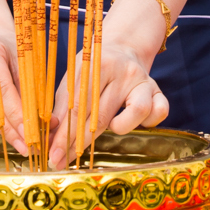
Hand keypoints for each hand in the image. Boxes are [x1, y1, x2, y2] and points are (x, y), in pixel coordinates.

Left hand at [47, 44, 169, 167]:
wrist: (124, 47)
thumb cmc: (93, 68)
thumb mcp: (74, 77)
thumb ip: (62, 104)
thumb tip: (49, 135)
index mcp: (99, 64)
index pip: (78, 107)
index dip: (64, 135)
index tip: (52, 156)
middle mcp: (124, 72)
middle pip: (101, 115)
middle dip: (79, 144)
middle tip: (62, 161)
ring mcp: (143, 81)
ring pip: (137, 112)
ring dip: (119, 127)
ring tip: (111, 126)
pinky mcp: (158, 90)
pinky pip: (159, 112)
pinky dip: (147, 123)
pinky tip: (132, 120)